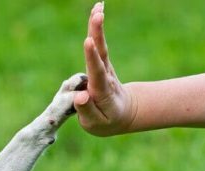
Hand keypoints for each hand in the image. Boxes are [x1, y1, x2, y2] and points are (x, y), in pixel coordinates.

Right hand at [74, 2, 136, 135]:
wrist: (124, 113)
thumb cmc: (106, 121)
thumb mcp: (96, 124)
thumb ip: (87, 111)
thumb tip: (80, 96)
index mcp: (102, 92)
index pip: (97, 73)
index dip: (92, 58)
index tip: (88, 42)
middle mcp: (105, 76)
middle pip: (101, 54)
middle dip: (98, 34)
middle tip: (97, 15)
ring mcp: (104, 67)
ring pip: (101, 46)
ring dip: (97, 26)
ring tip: (98, 7)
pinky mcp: (101, 62)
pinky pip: (98, 44)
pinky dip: (96, 28)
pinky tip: (97, 11)